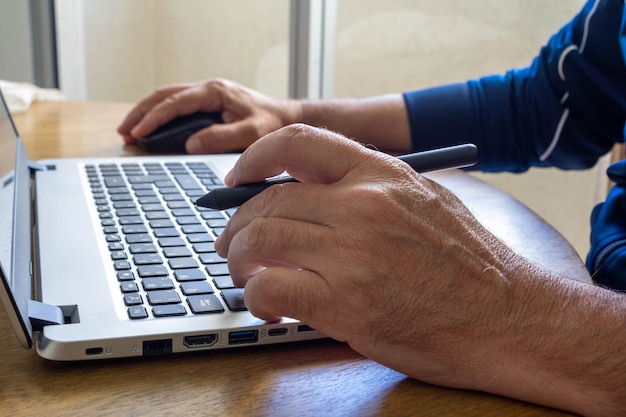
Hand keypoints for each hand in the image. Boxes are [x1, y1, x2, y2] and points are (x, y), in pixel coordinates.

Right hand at [117, 78, 299, 152]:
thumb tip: (191, 144)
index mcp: (214, 92)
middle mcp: (208, 88)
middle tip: (124, 132)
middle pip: (164, 95)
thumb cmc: (272, 124)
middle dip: (141, 113)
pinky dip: (160, 113)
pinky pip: (177, 103)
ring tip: (130, 130)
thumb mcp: (250, 134)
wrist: (286, 116)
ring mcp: (207, 93)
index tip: (138, 132)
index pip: (175, 103)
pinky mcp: (208, 101)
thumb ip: (220, 138)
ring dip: (146, 112)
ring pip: (167, 97)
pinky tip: (151, 125)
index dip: (154, 118)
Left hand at [214, 124, 533, 390]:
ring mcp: (353, 254)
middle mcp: (363, 205)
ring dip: (239, 260)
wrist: (510, 319)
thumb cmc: (472, 263)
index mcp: (381, 175)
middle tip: (231, 243)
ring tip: (244, 274)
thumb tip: (315, 187)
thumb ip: (373, 188)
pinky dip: (256, 297)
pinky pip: (271, 290)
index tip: (238, 178)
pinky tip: (268, 306)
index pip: (297, 143)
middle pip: (268, 201)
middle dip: (238, 223)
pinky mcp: (347, 304)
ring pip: (259, 241)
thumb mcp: (427, 200)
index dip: (255, 158)